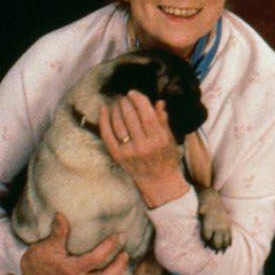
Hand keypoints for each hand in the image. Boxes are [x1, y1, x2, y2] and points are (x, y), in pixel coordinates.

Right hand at [19, 211, 132, 274]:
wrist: (30, 271)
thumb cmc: (40, 256)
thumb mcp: (48, 244)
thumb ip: (58, 231)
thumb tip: (61, 214)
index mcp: (71, 269)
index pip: (95, 260)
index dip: (108, 247)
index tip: (118, 235)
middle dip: (117, 266)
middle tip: (126, 252)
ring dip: (115, 270)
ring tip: (124, 256)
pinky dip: (108, 271)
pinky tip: (114, 261)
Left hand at [98, 90, 187, 207]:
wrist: (158, 182)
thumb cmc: (166, 157)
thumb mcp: (170, 138)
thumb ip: (163, 120)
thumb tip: (159, 102)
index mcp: (158, 139)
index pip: (147, 115)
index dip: (139, 100)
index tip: (133, 92)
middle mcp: (143, 146)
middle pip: (131, 118)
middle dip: (126, 103)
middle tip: (124, 96)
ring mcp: (129, 152)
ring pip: (118, 125)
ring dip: (116, 109)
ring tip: (116, 101)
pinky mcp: (118, 156)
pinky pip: (108, 136)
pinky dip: (104, 121)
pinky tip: (104, 110)